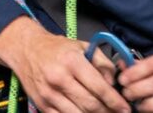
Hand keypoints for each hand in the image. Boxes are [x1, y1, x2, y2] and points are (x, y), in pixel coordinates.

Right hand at [0, 16, 130, 112]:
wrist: (27, 50)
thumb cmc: (56, 48)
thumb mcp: (82, 46)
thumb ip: (102, 62)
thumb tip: (113, 81)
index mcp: (72, 62)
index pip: (99, 87)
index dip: (115, 101)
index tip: (125, 108)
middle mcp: (60, 78)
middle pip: (90, 104)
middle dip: (107, 111)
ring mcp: (49, 94)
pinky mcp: (42, 105)